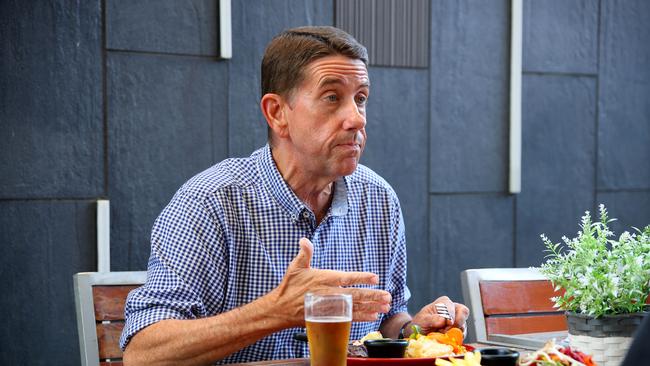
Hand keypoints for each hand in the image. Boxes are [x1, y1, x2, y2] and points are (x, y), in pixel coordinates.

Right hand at [269, 238, 391, 326]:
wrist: (281, 309)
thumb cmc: (290, 286)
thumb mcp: (296, 267)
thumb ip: (304, 253)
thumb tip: (304, 240)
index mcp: (324, 279)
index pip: (345, 278)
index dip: (361, 278)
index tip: (375, 277)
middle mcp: (329, 294)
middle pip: (355, 295)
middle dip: (372, 296)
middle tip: (388, 296)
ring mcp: (330, 307)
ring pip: (355, 307)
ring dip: (371, 307)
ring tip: (386, 306)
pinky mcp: (329, 316)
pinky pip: (349, 317)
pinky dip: (362, 317)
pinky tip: (373, 315)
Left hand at [410, 296, 468, 334]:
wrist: (420, 334)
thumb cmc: (420, 324)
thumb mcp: (422, 321)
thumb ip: (431, 319)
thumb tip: (443, 319)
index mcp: (443, 303)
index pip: (452, 305)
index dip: (451, 314)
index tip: (448, 323)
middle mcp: (453, 310)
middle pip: (464, 312)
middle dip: (456, 323)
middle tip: (446, 330)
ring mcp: (457, 321)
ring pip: (463, 326)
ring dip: (453, 333)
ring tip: (441, 334)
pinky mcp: (459, 331)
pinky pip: (462, 335)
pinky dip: (454, 338)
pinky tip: (445, 338)